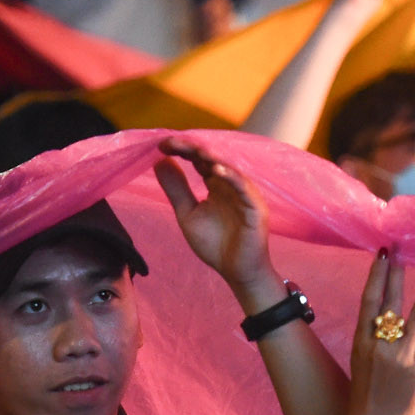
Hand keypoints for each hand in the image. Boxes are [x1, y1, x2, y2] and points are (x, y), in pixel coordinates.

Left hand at [154, 137, 279, 303]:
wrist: (237, 272)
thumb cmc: (216, 244)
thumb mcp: (188, 214)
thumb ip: (176, 190)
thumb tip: (158, 161)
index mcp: (216, 183)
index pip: (199, 159)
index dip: (182, 149)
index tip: (161, 144)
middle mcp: (231, 183)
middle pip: (212, 158)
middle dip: (192, 148)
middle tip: (171, 142)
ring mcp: (245, 194)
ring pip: (229, 169)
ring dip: (211, 157)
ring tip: (193, 149)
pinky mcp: (255, 208)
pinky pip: (244, 189)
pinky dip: (232, 178)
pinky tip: (216, 170)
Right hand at [343, 251, 414, 414]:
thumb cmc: (363, 395)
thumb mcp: (360, 362)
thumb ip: (372, 338)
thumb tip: (387, 316)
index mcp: (362, 342)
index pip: (369, 300)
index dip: (377, 276)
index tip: (384, 255)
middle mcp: (382, 346)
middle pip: (392, 302)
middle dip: (398, 273)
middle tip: (405, 251)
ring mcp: (403, 358)